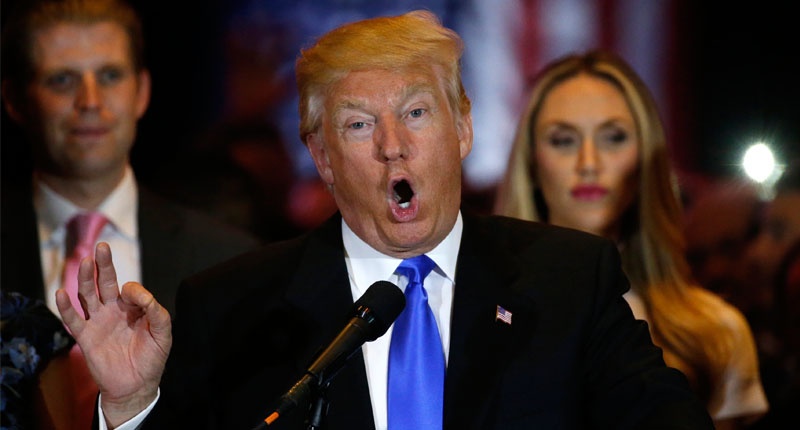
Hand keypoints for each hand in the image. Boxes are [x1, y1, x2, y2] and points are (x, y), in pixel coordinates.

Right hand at [56, 242, 172, 426]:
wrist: (137, 385)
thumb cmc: (152, 358)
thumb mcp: (163, 333)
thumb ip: (157, 312)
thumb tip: (143, 296)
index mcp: (133, 308)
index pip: (129, 289)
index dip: (134, 290)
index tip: (141, 301)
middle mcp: (113, 311)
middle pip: (105, 283)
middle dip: (103, 265)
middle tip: (101, 247)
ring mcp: (98, 322)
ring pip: (88, 295)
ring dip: (85, 279)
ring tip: (84, 262)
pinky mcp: (86, 337)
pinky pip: (74, 320)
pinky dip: (66, 307)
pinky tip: (61, 293)